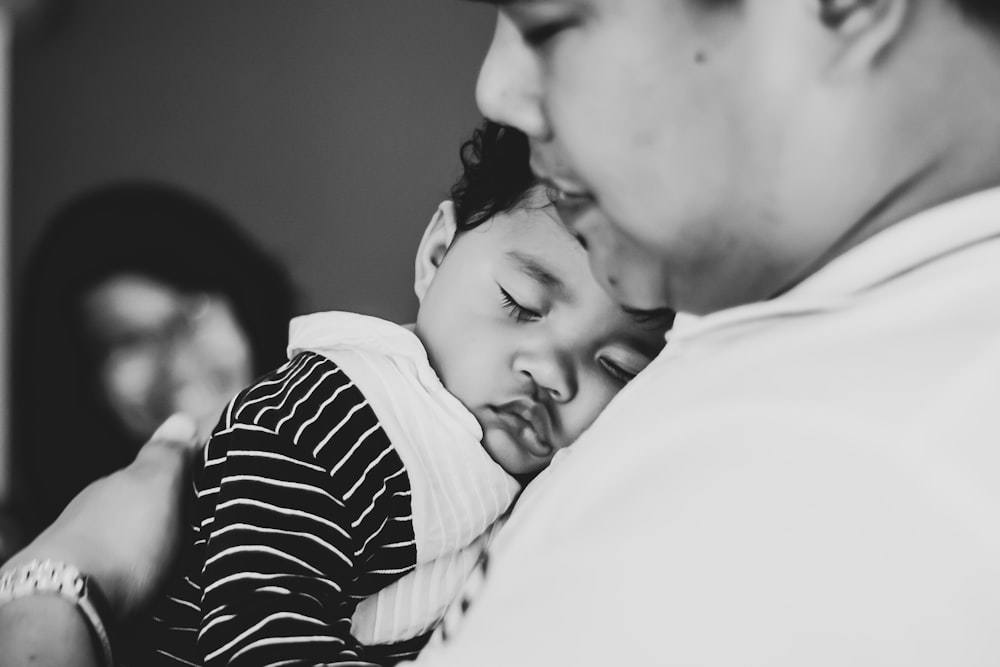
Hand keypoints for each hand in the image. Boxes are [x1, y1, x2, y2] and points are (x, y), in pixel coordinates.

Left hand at [3, 414, 199, 621]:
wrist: (66, 599)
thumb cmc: (123, 539)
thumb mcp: (158, 488)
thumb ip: (168, 455)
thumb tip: (181, 417)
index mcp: (121, 482)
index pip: (153, 471)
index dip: (179, 478)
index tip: (203, 488)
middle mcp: (95, 506)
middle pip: (134, 503)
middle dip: (159, 512)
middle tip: (192, 528)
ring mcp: (80, 541)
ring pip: (120, 533)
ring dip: (141, 542)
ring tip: (170, 559)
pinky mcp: (74, 578)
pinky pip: (110, 565)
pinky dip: (126, 568)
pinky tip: (139, 580)